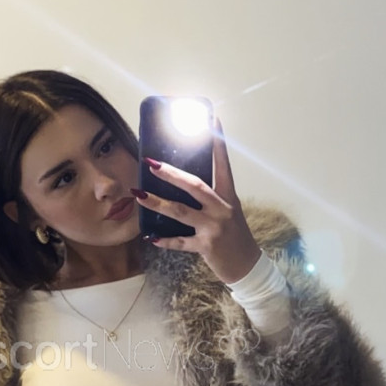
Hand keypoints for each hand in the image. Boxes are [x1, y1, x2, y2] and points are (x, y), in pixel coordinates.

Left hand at [132, 118, 261, 285]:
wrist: (246, 266)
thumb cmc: (235, 235)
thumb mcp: (229, 211)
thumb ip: (211, 198)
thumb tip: (183, 182)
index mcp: (229, 196)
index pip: (223, 165)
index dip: (217, 144)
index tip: (212, 120)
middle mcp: (222, 209)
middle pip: (195, 186)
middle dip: (172, 174)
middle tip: (152, 164)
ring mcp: (213, 227)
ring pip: (180, 212)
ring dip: (157, 203)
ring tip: (139, 195)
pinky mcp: (205, 246)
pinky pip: (180, 242)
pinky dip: (164, 240)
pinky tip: (150, 237)